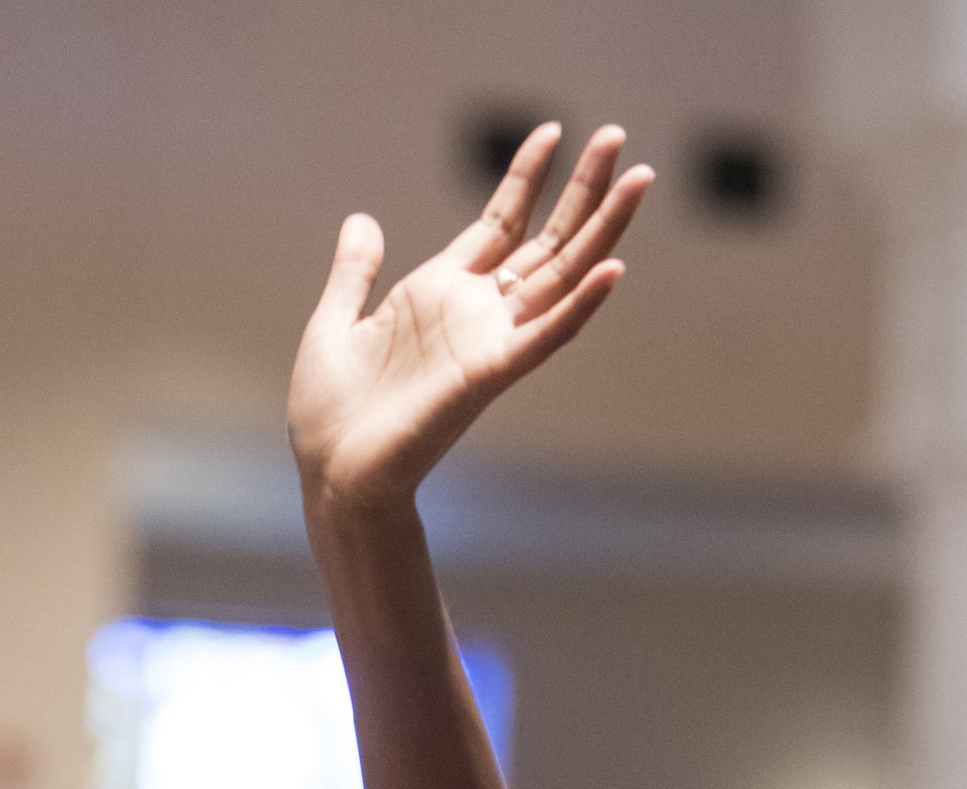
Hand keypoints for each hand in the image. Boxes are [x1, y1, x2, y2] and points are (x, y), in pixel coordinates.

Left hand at [289, 123, 652, 511]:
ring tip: (639, 178)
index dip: (526, 178)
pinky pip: (544, 337)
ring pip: (560, 277)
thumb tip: (362, 221)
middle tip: (617, 135)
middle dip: (582, 189)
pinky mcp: (488, 377)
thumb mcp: (334, 325)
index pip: (500, 223)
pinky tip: (612, 271)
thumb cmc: (330, 416)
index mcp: (439, 294)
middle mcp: (473, 314)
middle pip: (545, 241)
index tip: (553, 131)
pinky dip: (578, 307)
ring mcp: (486, 344)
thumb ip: (354, 274)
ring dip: (603, 230)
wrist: (331, 476)